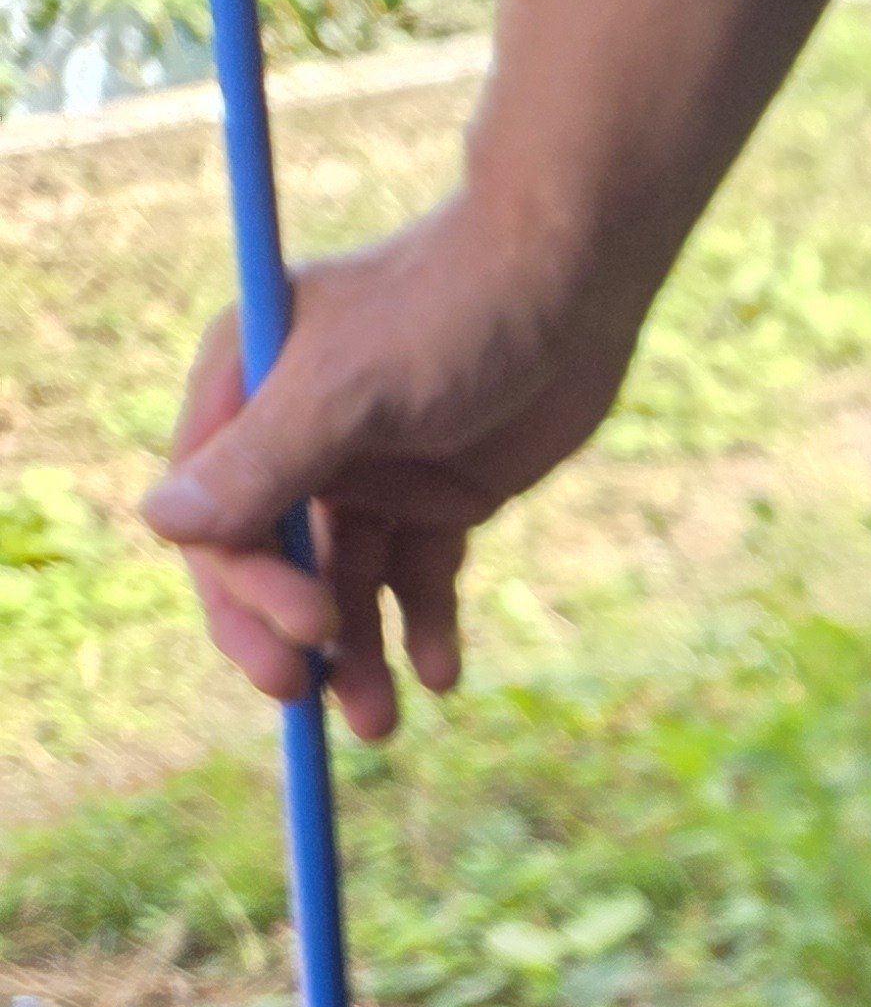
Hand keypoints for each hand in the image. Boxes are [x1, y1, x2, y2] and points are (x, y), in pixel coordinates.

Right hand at [143, 193, 644, 740]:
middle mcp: (295, 439)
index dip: (247, 590)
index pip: (215, 519)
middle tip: (321, 704)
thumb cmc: (449, 313)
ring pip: (347, 584)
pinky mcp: (441, 496)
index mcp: (244, 396)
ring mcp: (370, 472)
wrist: (569, 282)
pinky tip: (442, 676)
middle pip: (273, 564)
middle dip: (294, 637)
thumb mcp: (347, 391)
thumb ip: (264, 464)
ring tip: (384, 724)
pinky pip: (420, 579)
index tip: (307, 636)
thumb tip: (165, 526)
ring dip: (360, 655)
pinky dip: (427, 628)